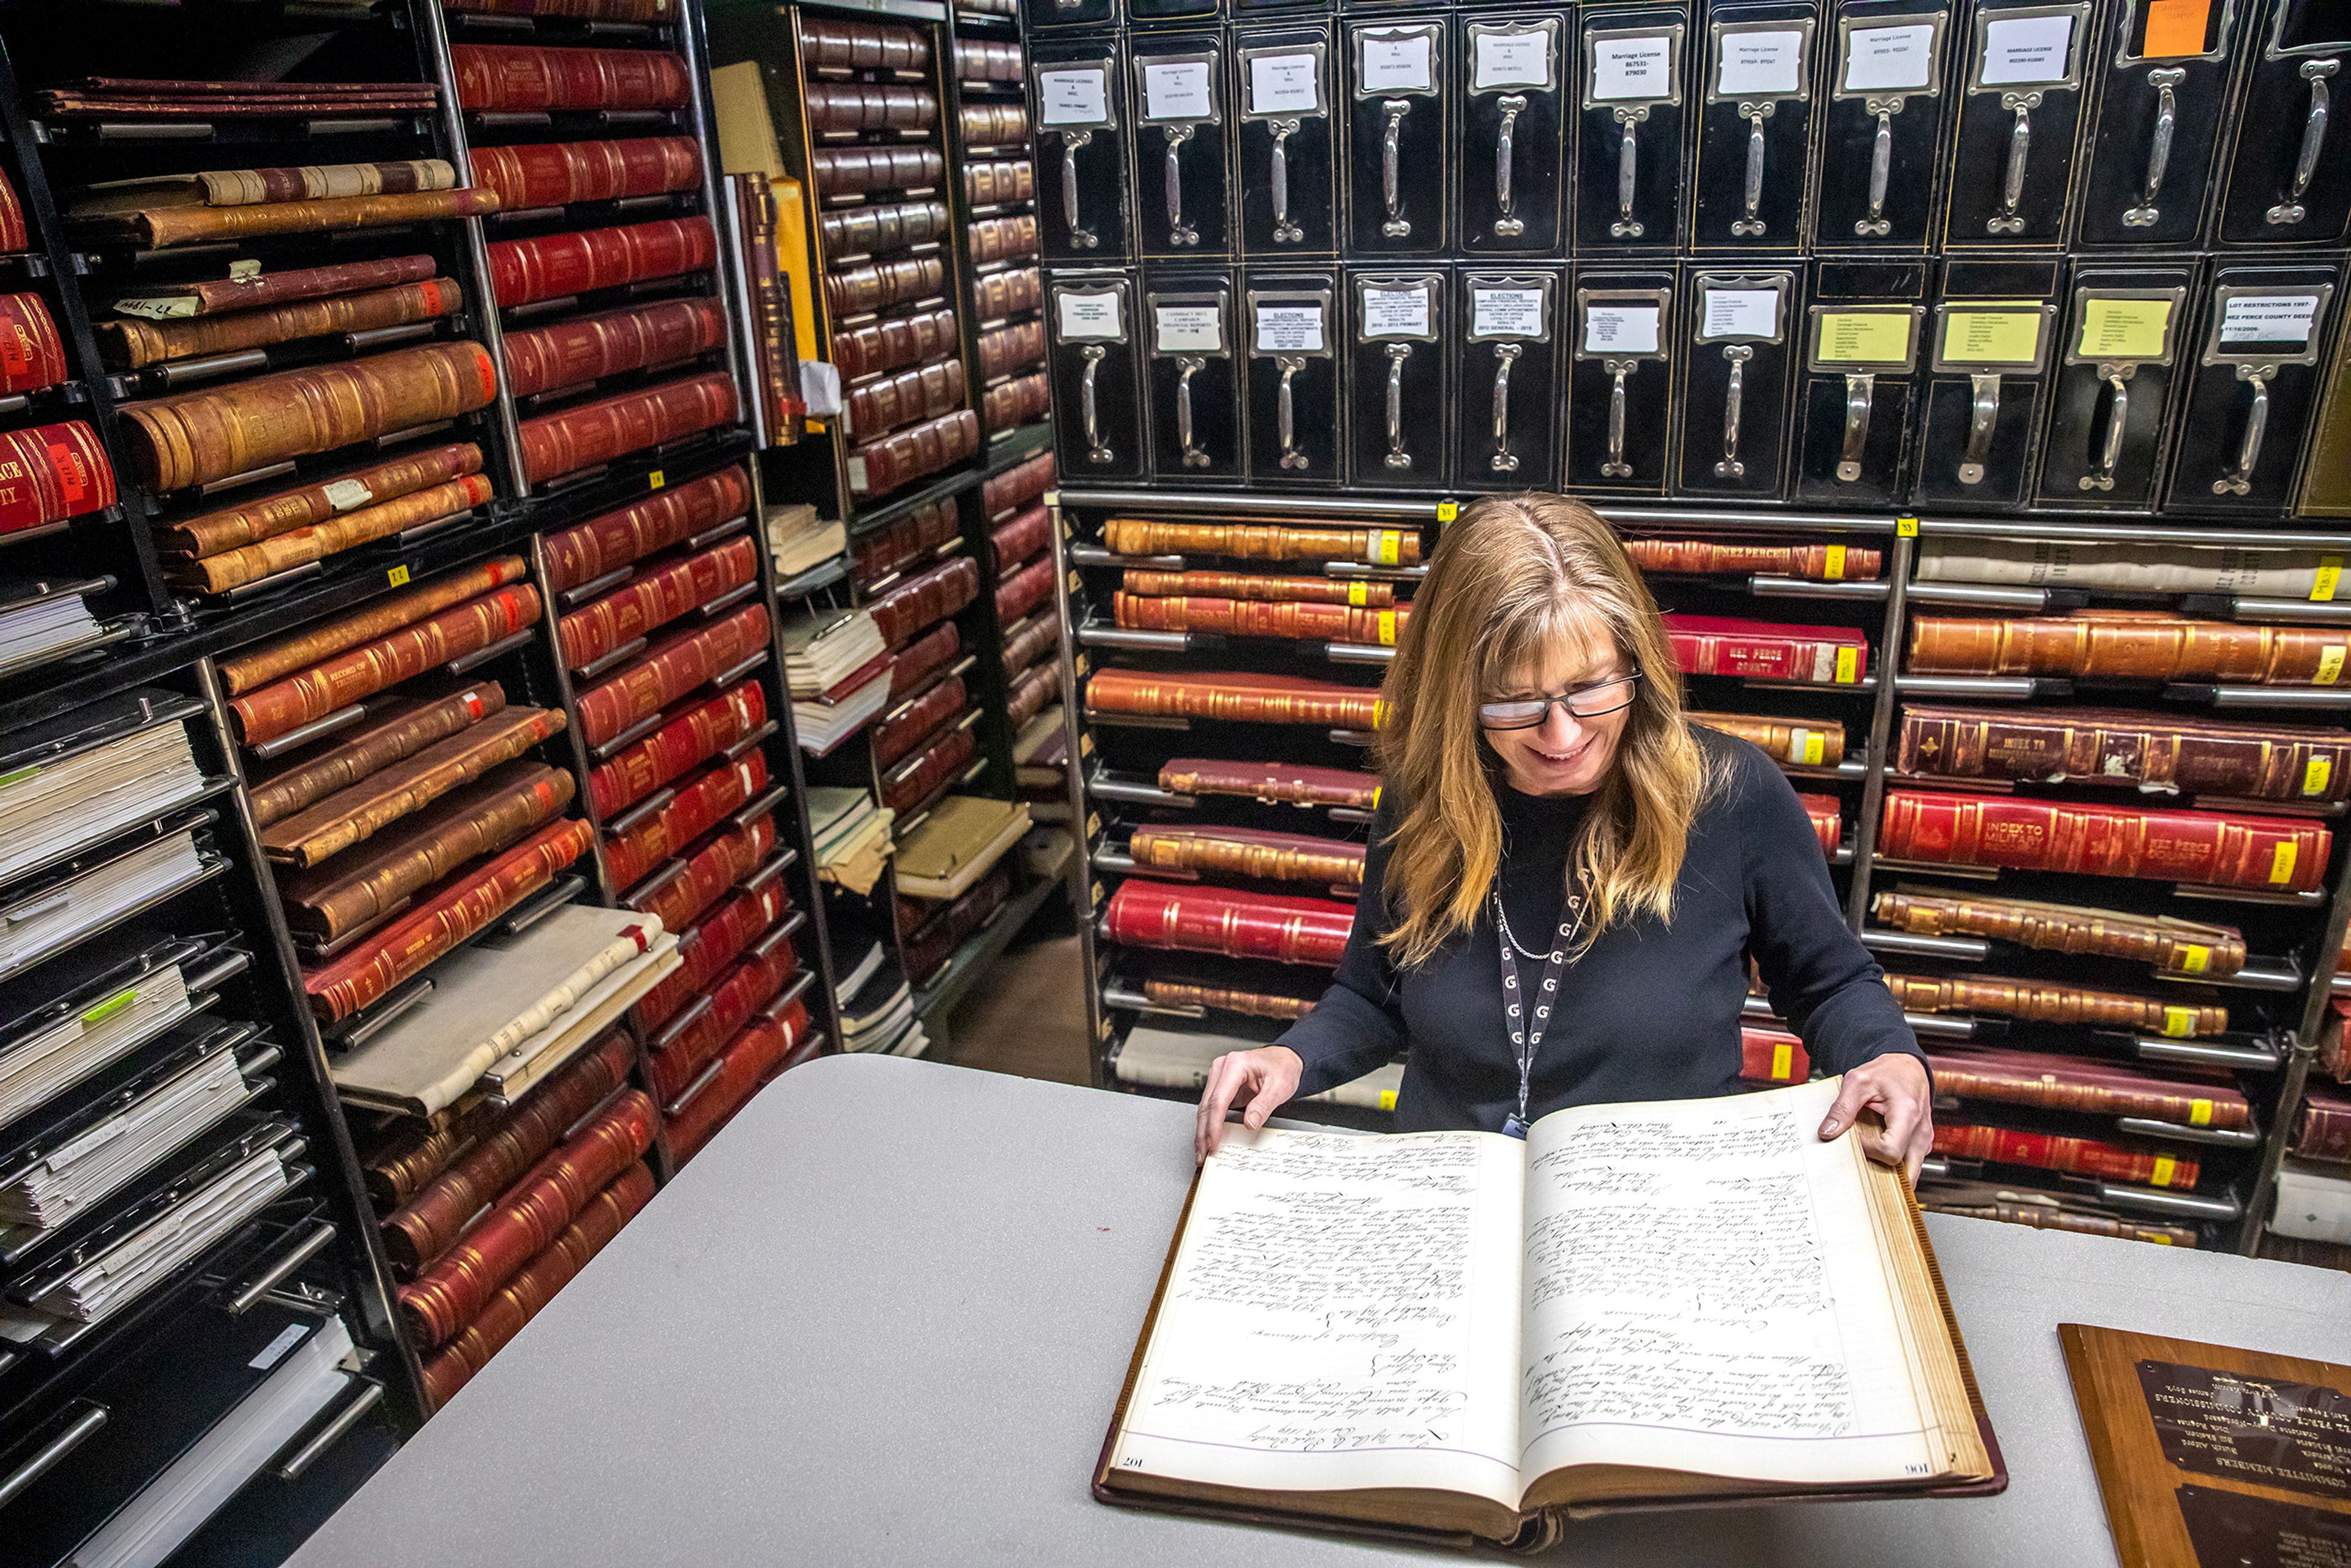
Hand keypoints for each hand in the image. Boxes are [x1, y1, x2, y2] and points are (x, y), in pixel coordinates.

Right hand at [1195, 1047, 1303, 1163]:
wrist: (1285, 1059)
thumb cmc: (1283, 1068)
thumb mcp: (1280, 1087)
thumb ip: (1263, 1106)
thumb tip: (1249, 1123)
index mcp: (1236, 1065)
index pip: (1218, 1100)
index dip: (1214, 1125)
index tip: (1213, 1143)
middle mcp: (1223, 1068)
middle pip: (1206, 1105)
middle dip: (1203, 1132)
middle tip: (1202, 1154)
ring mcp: (1219, 1076)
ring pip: (1204, 1107)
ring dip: (1203, 1130)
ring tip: (1202, 1150)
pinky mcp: (1220, 1085)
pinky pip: (1211, 1106)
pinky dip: (1209, 1123)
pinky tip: (1208, 1137)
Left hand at [1818, 1054, 1934, 1184]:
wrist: (1907, 1066)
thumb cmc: (1887, 1072)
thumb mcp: (1858, 1081)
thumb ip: (1842, 1107)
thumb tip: (1827, 1133)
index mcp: (1907, 1114)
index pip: (1890, 1151)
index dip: (1868, 1150)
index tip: (1855, 1136)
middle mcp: (1921, 1131)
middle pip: (1906, 1172)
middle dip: (1882, 1172)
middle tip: (1862, 1158)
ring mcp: (1924, 1139)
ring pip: (1910, 1172)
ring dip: (1888, 1170)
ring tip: (1870, 1152)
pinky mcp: (1921, 1143)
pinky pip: (1910, 1164)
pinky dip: (1894, 1164)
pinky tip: (1878, 1150)